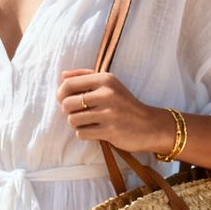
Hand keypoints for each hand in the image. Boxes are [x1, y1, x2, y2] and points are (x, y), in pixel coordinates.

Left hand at [55, 68, 172, 154]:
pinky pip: (81, 133)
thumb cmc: (125, 104)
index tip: (64, 100)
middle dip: (67, 111)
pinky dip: (83, 134)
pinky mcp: (110, 131)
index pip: (69, 84)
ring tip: (86, 123)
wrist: (150, 125)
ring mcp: (108, 113)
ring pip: (72, 120)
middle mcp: (107, 94)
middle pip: (67, 103)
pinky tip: (93, 131)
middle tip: (77, 114)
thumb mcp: (110, 84)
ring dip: (75, 124)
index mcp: (105, 79)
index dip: (61, 94)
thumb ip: (86, 77)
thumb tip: (62, 76)